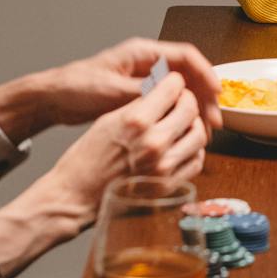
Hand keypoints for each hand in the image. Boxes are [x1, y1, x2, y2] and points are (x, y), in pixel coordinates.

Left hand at [0, 38, 222, 138]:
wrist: (53, 98)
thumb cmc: (77, 87)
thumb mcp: (111, 91)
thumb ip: (142, 92)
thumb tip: (171, 98)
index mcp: (143, 52)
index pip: (186, 56)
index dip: (206, 74)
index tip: (217, 93)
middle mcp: (148, 62)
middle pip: (189, 74)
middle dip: (205, 96)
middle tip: (214, 121)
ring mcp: (145, 78)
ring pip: (182, 90)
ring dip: (195, 108)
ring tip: (205, 131)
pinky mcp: (140, 95)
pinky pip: (170, 102)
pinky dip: (181, 115)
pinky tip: (186, 132)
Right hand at [36, 72, 210, 226]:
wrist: (77, 195)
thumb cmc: (87, 157)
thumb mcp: (109, 119)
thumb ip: (140, 105)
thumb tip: (164, 91)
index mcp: (136, 121)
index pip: (173, 88)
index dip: (174, 82)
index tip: (173, 83)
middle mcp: (153, 143)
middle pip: (190, 108)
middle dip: (186, 100)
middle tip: (180, 101)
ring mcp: (163, 166)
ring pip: (199, 134)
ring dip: (192, 125)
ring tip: (181, 124)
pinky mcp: (168, 185)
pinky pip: (196, 160)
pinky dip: (192, 150)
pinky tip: (180, 146)